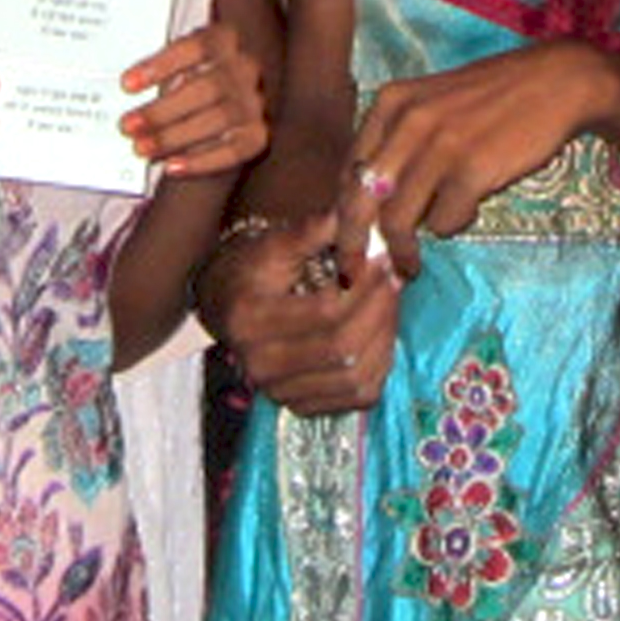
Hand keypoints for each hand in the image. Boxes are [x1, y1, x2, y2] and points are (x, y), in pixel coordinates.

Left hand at [122, 22, 267, 178]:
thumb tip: (126, 91)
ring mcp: (255, 101)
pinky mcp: (258, 133)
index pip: (196, 47)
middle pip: (207, 88)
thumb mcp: (180, 61)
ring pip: (219, 119)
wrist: (229, 96)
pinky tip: (172, 166)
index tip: (127, 85)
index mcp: (224, 38)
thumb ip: (160, 72)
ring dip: (175, 136)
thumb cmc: (194, 74)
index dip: (160, 65)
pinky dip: (201, 161)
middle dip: (162, 110)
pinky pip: (234, 151)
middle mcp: (245, 67)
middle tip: (127, 126)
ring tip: (141, 148)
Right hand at [196, 214, 402, 415]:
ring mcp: (278, 392)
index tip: (385, 260)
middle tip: (394, 280)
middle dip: (380, 311)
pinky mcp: (298, 406)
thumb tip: (354, 214)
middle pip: (343, 349)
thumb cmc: (252, 268)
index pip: (326, 311)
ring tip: (390, 304)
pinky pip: (356, 398)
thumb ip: (312, 230)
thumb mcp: (274, 242)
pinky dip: (379, 368)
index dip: (365, 286)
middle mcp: (260, 365)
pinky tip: (381, 336)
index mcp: (251, 319)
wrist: (224, 304)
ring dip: (385, 339)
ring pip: (355, 378)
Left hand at [336, 40, 616, 276]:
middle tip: (353, 273)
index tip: (344, 243)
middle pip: (359, 200)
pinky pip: (444, 222)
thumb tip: (367, 206)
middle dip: (352, 245)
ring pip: (397, 220)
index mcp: (390, 103)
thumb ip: (397, 144)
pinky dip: (450, 227)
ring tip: (412, 264)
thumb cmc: (492, 99)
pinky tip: (467, 212)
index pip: (347, 171)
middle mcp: (407, 122)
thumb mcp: (431, 105)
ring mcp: (439, 146)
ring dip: (403, 251)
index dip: (340, 215)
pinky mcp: (472, 169)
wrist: (554, 83)